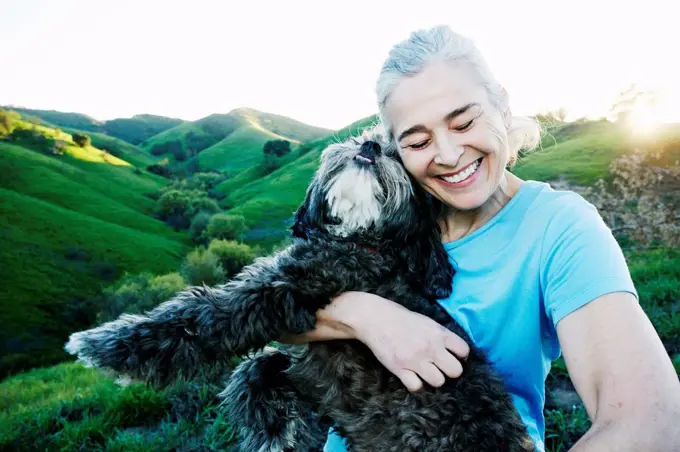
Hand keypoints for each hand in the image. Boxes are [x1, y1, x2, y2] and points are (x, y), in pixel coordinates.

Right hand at [341, 292, 469, 391]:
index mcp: (439, 333)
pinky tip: (411, 376)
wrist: (374, 318)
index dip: (460, 356)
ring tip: (425, 371)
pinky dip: (415, 384)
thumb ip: (439, 335)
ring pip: (438, 382)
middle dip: (450, 370)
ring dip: (433, 378)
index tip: (452, 356)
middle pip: (456, 371)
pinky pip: (416, 386)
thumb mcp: (425, 321)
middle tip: (440, 366)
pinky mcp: (400, 369)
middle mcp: (430, 347)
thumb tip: (451, 350)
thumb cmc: (399, 317)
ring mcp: (415, 360)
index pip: (464, 351)